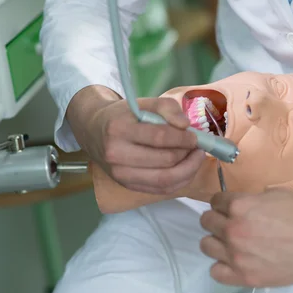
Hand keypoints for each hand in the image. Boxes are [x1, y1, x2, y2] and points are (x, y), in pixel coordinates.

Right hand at [68, 87, 204, 193]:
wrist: (94, 130)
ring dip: (188, 170)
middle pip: (165, 161)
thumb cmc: (122, 115)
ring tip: (195, 158)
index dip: (183, 138)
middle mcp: (116, 155)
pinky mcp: (126, 185)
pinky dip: (178, 181)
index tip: (195, 136)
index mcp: (119, 129)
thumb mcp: (141, 103)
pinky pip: (160, 190)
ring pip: (165, 180)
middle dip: (188, 155)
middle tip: (198, 147)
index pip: (160, 137)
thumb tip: (186, 125)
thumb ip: (166, 107)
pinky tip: (186, 169)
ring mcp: (120, 174)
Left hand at [200, 190, 292, 287]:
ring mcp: (236, 255)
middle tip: (230, 223)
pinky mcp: (244, 276)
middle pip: (207, 221)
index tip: (229, 208)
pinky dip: (222, 266)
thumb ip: (250, 200)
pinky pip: (216, 272)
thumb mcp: (273, 195)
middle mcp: (232, 229)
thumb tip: (240, 204)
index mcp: (239, 206)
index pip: (215, 201)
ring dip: (216, 241)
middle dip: (217, 220)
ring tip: (230, 243)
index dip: (223, 203)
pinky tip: (232, 262)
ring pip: (206, 245)